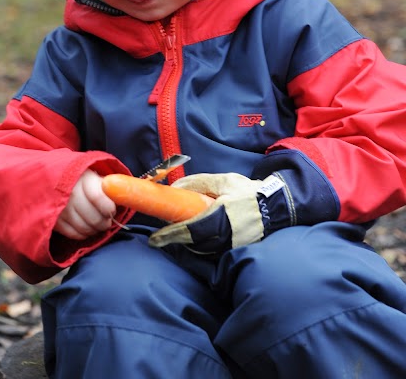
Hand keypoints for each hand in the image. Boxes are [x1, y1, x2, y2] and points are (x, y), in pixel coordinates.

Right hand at [54, 169, 116, 239]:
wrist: (55, 178)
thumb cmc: (83, 178)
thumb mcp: (96, 176)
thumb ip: (110, 187)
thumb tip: (126, 200)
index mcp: (84, 179)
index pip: (98, 198)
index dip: (109, 209)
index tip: (112, 211)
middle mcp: (71, 193)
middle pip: (93, 218)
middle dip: (104, 223)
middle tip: (107, 221)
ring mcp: (61, 208)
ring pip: (84, 228)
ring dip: (95, 230)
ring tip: (98, 224)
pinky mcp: (55, 220)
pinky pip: (73, 234)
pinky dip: (83, 234)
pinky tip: (87, 228)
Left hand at [149, 172, 267, 252]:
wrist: (277, 208)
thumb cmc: (249, 192)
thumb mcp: (224, 181)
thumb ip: (199, 183)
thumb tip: (175, 188)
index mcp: (221, 216)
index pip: (189, 230)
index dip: (169, 235)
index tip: (154, 239)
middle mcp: (225, 236)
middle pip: (192, 243)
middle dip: (175, 239)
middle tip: (161, 235)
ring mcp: (230, 246)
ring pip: (201, 249)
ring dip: (186, 243)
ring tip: (176, 233)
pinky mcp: (235, 251)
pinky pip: (212, 252)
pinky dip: (199, 246)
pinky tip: (195, 238)